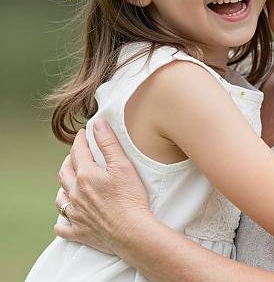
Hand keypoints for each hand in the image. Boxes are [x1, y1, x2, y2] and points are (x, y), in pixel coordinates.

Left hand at [55, 119, 150, 254]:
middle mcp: (75, 193)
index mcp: (85, 175)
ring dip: (64, 187)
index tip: (83, 132)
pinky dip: (62, 220)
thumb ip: (108, 142)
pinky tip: (66, 217)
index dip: (80, 139)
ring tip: (70, 182)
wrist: (131, 231)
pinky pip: (62, 226)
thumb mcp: (122, 164)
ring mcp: (75, 214)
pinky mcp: (78, 232)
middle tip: (76, 154)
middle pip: (65, 172)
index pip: (77, 151)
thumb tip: (97, 123)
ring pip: (60, 198)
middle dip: (69, 160)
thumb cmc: (130, 197)